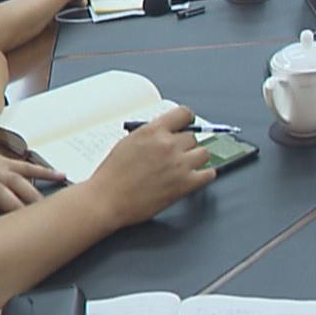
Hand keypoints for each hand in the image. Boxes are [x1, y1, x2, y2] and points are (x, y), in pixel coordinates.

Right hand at [83, 106, 214, 228]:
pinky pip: (208, 174)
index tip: (187, 125)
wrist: (106, 200)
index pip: (184, 114)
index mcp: (153, 131)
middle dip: (185, 145)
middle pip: (193, 137)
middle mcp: (168, 144)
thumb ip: (150, 135)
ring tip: (185, 166)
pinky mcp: (184, 184)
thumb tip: (166, 132)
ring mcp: (178, 164)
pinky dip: (204, 175)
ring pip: (204, 153)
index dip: (187, 120)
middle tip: (176, 154)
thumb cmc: (112, 175)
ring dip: (195, 159)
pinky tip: (197, 176)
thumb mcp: (128, 142)